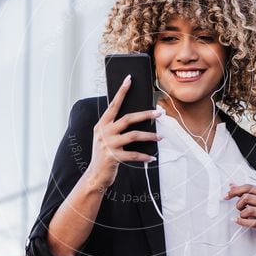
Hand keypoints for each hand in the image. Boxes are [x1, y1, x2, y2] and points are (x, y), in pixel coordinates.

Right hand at [86, 75, 162, 189]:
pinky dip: (144, 156)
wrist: (96, 175)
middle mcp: (104, 132)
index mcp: (102, 125)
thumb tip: (138, 117)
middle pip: (128, 118)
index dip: (122, 92)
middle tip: (159, 112)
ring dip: (149, 136)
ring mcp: (108, 145)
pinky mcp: (113, 157)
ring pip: (133, 135)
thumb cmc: (105, 155)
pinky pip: (133, 155)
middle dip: (145, 114)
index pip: (114, 105)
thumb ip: (116, 128)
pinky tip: (152, 157)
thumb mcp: (106, 138)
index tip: (129, 79)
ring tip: (160, 137)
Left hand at [224, 182, 255, 246]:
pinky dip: (242, 222)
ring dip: (241, 214)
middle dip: (239, 204)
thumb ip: (247, 193)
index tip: (227, 195)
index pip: (249, 187)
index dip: (235, 190)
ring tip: (242, 216)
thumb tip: (232, 185)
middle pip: (247, 197)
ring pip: (248, 210)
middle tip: (239, 208)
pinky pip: (252, 223)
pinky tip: (238, 221)